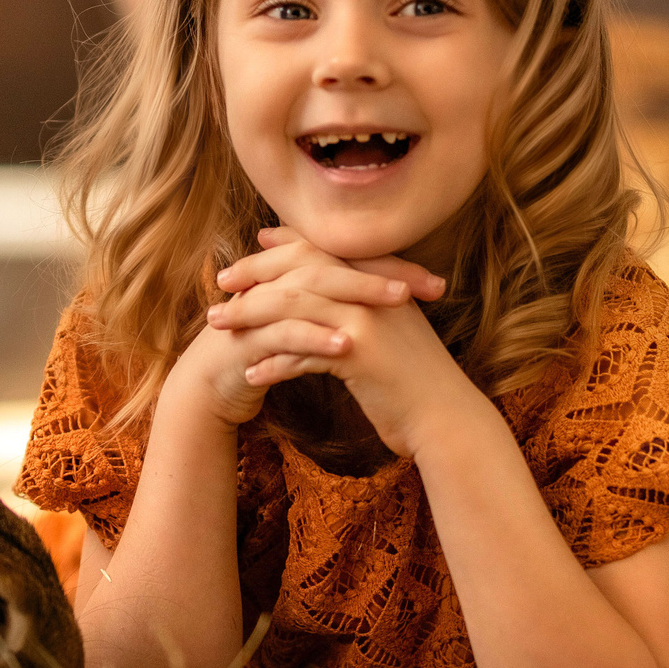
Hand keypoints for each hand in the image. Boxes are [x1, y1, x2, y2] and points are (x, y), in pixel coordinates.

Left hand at [197, 228, 474, 458]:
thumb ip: (359, 302)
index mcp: (379, 278)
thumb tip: (316, 285)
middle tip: (219, 288)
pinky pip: (302, 352)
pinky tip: (251, 374)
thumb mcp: (389, 330)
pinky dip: (274, 363)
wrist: (449, 419)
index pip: (318, 248)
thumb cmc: (414, 380)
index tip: (243, 260)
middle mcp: (373, 290)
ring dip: (249, 316)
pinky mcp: (361, 354)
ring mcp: (368, 319)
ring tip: (219, 329)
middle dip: (253, 276)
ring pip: (293, 306)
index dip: (276, 250)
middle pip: (299, 269)